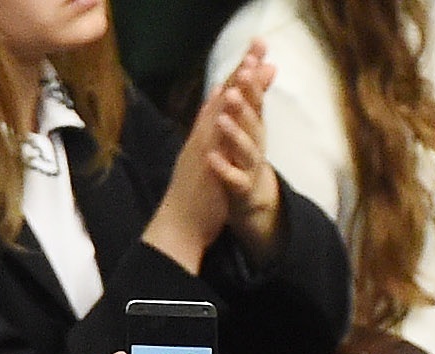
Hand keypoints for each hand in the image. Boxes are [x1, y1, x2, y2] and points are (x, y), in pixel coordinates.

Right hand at [142, 44, 279, 272]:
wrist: (177, 226)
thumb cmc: (193, 197)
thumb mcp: (202, 158)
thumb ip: (207, 132)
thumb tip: (213, 107)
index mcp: (206, 137)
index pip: (225, 100)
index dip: (240, 75)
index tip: (257, 53)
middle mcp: (203, 139)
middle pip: (224, 100)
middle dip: (240, 72)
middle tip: (258, 46)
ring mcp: (202, 154)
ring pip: (218, 119)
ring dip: (230, 97)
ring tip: (244, 73)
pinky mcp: (204, 173)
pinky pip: (212, 149)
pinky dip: (217, 130)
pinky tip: (223, 115)